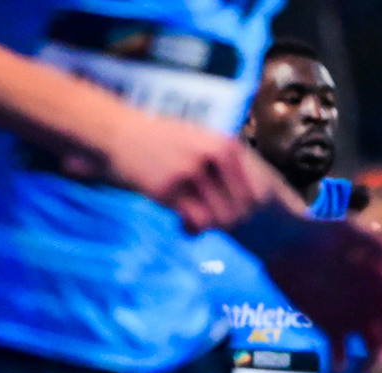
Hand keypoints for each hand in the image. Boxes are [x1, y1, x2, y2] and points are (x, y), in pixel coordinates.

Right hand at [80, 110, 297, 233]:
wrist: (123, 134)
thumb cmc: (167, 140)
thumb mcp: (204, 139)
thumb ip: (229, 161)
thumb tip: (259, 200)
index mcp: (225, 145)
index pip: (254, 193)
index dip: (249, 212)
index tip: (235, 215)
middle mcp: (210, 157)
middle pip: (238, 210)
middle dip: (230, 223)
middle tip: (216, 224)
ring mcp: (188, 173)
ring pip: (217, 219)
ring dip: (210, 228)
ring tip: (199, 224)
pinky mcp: (167, 190)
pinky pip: (193, 222)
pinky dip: (193, 230)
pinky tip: (185, 226)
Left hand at [254, 211, 381, 371]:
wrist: (281, 242)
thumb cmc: (318, 231)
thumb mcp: (351, 235)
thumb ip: (380, 249)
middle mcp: (373, 303)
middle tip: (377, 362)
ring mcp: (353, 316)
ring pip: (373, 347)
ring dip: (373, 362)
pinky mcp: (330, 326)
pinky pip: (341, 351)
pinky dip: (341, 362)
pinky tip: (337, 367)